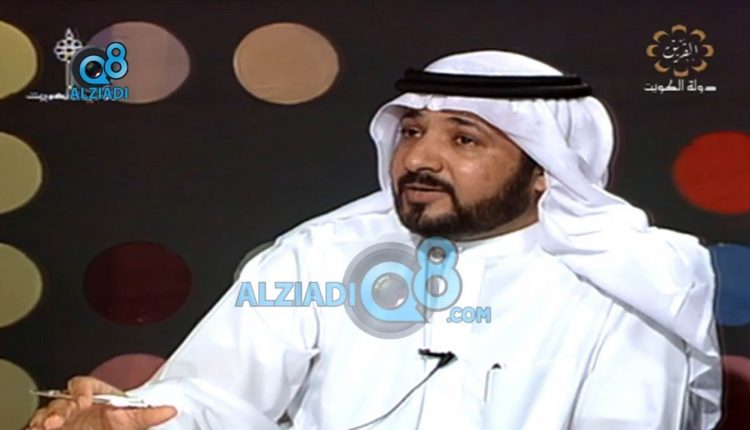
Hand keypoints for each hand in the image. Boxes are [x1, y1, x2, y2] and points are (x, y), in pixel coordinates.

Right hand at [27, 376, 175, 429]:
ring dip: (46, 417)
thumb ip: (149, 414)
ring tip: (47, 425)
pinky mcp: (54, 426)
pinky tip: (38, 429)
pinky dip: (37, 425)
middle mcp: (76, 404)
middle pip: (62, 398)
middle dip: (59, 407)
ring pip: (48, 411)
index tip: (83, 400)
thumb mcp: (132, 421)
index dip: (81, 389)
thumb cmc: (114, 424)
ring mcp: (63, 417)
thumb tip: (171, 409)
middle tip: (59, 418)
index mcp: (96, 395)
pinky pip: (39, 423)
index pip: (84, 383)